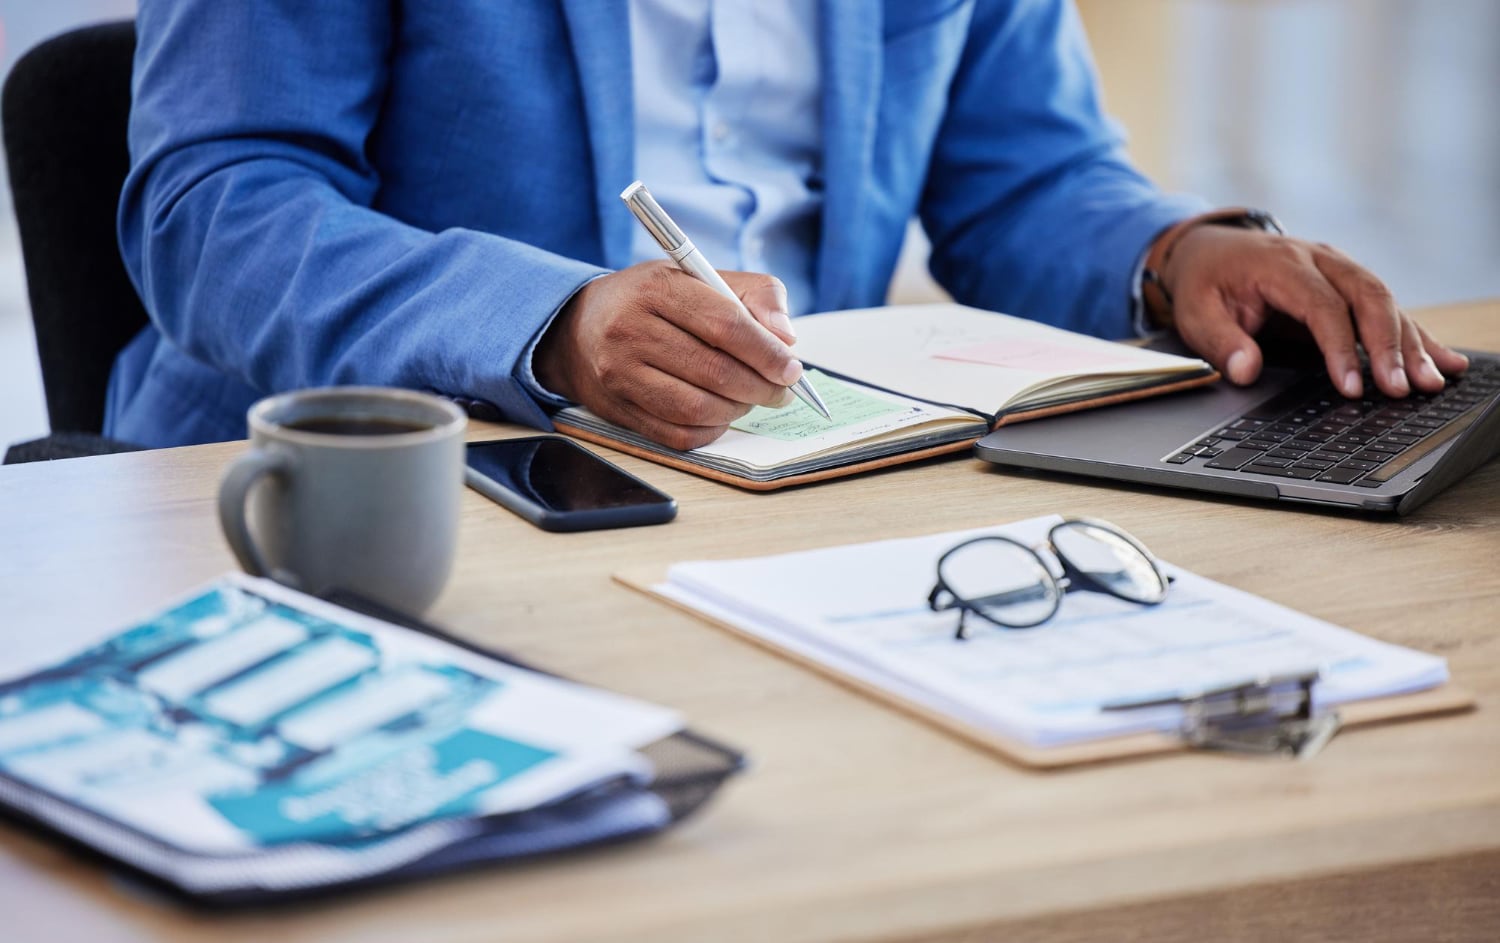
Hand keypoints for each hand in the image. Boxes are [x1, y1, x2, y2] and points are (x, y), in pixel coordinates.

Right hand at [534, 261, 801, 449]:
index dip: (767, 352)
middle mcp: (631, 329)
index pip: (726, 324)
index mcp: (658, 288)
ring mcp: (620, 373)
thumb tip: (786, 338)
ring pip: (698, 408)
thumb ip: (754, 295)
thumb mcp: (700, 276)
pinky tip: (719, 413)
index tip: (792, 368)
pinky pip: (678, 434)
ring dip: (737, 410)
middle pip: (715, 371)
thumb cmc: (654, 301)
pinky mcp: (617, 409)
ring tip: (749, 399)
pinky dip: (711, 429)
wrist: (579, 329)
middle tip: (781, 390)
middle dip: (761, 387)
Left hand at [1160, 226, 1468, 397]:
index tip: (1352, 386)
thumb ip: (1221, 342)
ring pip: (1385, 300)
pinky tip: (1443, 360)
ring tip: (1430, 382)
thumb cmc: (1204, 282)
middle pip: (1368, 296)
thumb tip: (1245, 370)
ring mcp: (1339, 267)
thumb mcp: (1195, 312)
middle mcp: (1319, 260)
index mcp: (1282, 265)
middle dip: (1389, 345)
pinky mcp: (1348, 281)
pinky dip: (1415, 334)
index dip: (1340, 348)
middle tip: (1402, 387)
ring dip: (1411, 343)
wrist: (1209, 248)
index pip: (1322, 306)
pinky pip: (1387, 306)